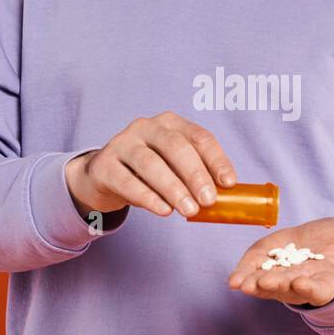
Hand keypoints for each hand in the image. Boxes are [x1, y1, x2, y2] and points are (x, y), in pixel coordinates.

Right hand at [65, 111, 237, 219]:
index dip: (217, 160)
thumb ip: (195, 177)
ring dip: (173, 188)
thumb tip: (224, 200)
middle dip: (196, 174)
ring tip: (189, 210)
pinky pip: (127, 181)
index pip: (199, 137)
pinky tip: (163, 210)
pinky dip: (147, 197)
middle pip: (175, 147)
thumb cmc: (148, 173)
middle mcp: (146, 127)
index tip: (229, 183)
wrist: (103, 176)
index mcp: (171, 124)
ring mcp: (122, 143)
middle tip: (209, 201)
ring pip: (150, 163)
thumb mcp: (173, 168)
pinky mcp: (104, 165)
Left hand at [227, 217, 333, 306]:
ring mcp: (281, 276)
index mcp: (328, 280)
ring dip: (255, 284)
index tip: (306, 285)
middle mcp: (302, 283)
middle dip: (277, 285)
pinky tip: (234, 279)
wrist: (323, 240)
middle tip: (264, 282)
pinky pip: (252, 271)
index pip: (320, 289)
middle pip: (289, 288)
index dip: (313, 289)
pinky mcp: (265, 263)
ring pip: (267, 284)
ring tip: (242, 283)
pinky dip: (243, 273)